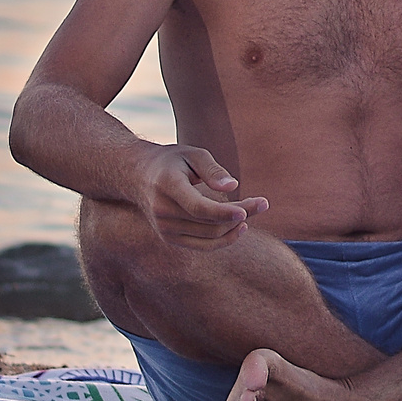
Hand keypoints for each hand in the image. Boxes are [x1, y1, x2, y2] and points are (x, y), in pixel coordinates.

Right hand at [136, 144, 268, 251]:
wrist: (139, 175)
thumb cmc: (172, 161)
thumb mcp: (193, 154)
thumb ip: (213, 170)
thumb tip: (233, 187)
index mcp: (168, 186)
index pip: (198, 208)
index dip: (224, 212)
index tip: (248, 210)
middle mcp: (163, 211)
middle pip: (209, 224)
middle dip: (240, 215)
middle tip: (263, 203)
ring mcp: (164, 229)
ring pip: (209, 237)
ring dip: (235, 227)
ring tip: (254, 210)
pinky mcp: (169, 238)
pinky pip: (202, 246)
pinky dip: (224, 239)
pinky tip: (239, 227)